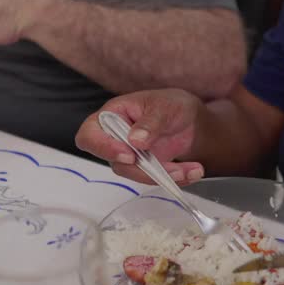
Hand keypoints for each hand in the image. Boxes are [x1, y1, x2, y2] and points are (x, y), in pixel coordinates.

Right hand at [75, 90, 205, 184]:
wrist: (189, 120)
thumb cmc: (171, 104)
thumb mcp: (165, 106)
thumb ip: (150, 122)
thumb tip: (135, 140)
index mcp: (112, 115)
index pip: (90, 135)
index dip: (103, 147)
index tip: (128, 155)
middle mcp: (115, 139)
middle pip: (116, 162)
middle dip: (145, 169)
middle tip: (171, 169)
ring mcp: (129, 156)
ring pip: (137, 175)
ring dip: (165, 176)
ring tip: (192, 169)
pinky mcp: (145, 170)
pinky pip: (154, 180)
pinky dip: (175, 179)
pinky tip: (193, 171)